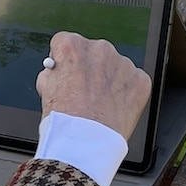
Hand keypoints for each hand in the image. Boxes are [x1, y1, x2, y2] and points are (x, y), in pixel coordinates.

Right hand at [36, 31, 150, 139]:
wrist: (85, 142)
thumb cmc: (63, 119)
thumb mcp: (44, 87)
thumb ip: (53, 70)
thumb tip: (58, 68)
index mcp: (73, 46)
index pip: (66, 43)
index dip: (65, 61)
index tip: (67, 73)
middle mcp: (99, 48)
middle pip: (93, 53)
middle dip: (89, 69)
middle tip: (84, 93)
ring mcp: (123, 63)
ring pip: (115, 67)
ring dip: (109, 80)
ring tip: (99, 104)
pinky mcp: (140, 80)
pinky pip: (133, 81)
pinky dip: (126, 93)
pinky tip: (114, 107)